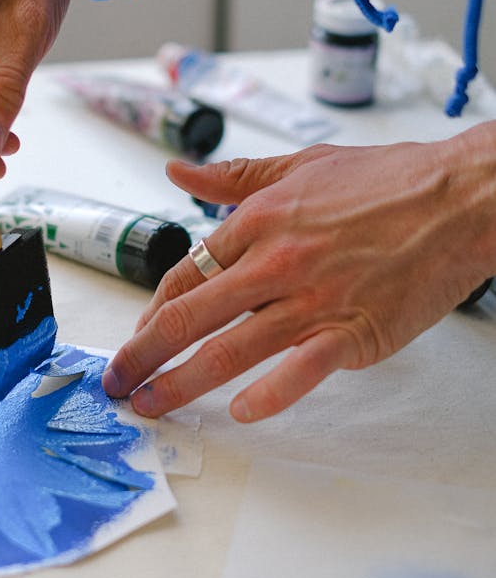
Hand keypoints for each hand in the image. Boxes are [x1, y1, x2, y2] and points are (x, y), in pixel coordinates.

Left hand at [102, 129, 495, 420]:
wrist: (460, 198)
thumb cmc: (388, 181)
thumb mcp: (302, 165)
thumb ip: (236, 177)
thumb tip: (180, 171)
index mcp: (259, 221)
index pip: (184, 274)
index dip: (151, 311)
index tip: (138, 335)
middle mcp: (274, 262)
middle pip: (187, 317)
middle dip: (142, 355)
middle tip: (118, 382)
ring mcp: (311, 301)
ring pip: (227, 350)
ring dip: (180, 384)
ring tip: (152, 404)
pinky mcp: (351, 333)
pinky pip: (298, 372)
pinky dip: (268, 395)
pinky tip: (241, 413)